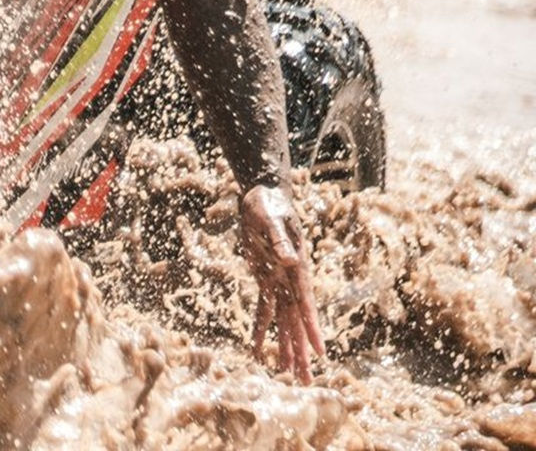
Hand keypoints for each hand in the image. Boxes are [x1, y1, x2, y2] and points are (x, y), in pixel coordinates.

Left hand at [239, 183, 324, 381]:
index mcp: (297, 270)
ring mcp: (278, 283)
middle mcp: (291, 282)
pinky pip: (263, 310)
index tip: (320, 354)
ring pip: (282, 323)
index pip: (306, 306)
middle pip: (296, 323)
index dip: (312, 330)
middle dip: (301, 352)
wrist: (261, 196)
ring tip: (288, 375)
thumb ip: (280, 240)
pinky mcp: (264, 280)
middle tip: (307, 381)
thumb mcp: (272, 221)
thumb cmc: (269, 206)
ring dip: (285, 348)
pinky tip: (258, 349)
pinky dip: (260, 329)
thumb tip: (287, 259)